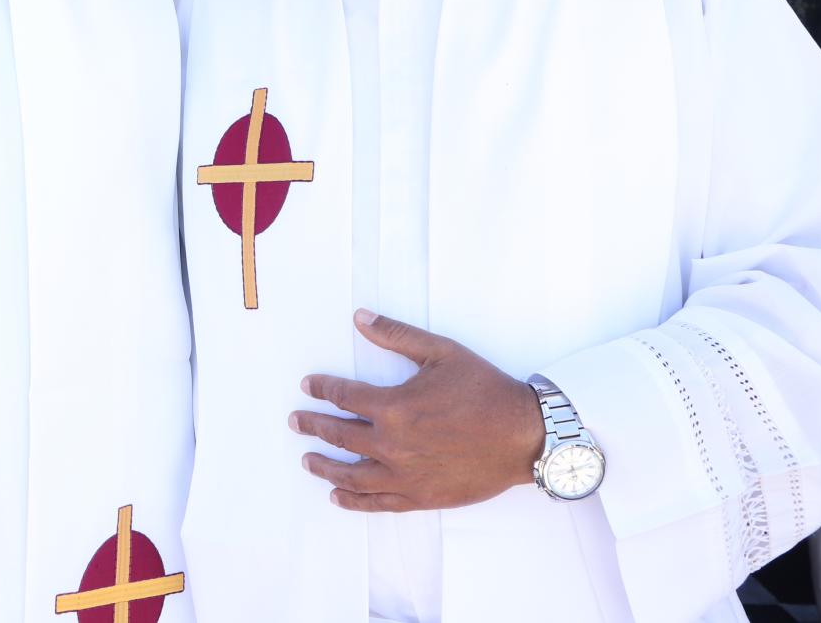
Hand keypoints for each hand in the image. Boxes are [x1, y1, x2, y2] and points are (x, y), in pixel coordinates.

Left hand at [289, 309, 543, 512]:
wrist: (524, 435)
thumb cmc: (484, 390)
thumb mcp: (441, 352)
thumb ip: (396, 334)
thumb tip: (360, 317)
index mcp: (394, 407)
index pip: (343, 397)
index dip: (321, 389)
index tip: (308, 386)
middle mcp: (392, 445)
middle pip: (339, 436)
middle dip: (313, 426)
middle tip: (295, 421)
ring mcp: (405, 475)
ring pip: (351, 475)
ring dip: (324, 467)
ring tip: (307, 460)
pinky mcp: (421, 496)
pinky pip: (378, 503)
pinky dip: (353, 501)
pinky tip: (337, 496)